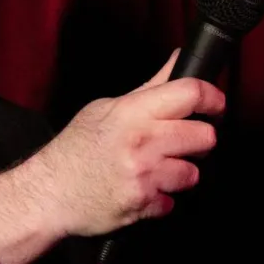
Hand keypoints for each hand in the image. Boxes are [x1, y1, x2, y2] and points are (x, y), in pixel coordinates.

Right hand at [31, 49, 225, 235]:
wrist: (47, 193)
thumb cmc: (76, 149)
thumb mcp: (107, 107)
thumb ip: (149, 88)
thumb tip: (177, 59)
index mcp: (133, 112)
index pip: (191, 93)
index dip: (213, 98)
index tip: (216, 105)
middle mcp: (142, 141)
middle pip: (204, 136)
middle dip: (198, 141)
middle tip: (182, 143)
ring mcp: (144, 175)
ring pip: (193, 173)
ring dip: (179, 174)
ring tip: (155, 170)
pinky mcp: (143, 204)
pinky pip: (172, 202)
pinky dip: (161, 200)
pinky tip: (141, 190)